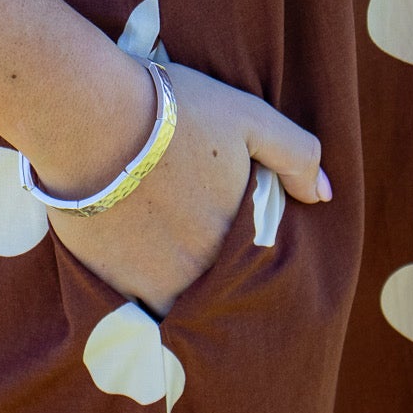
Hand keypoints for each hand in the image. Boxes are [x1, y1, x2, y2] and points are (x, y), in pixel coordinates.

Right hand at [44, 61, 329, 318]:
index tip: (232, 237)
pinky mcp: (107, 280)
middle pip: (214, 287)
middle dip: (212, 274)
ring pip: (174, 299)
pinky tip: (127, 254)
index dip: (247, 257)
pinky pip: (130, 299)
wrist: (89, 117)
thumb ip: (296, 156)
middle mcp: (200, 272)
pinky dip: (134, 283)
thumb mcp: (249, 118)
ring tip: (162, 253)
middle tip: (194, 245)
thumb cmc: (173, 113)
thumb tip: (323, 195)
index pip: (254, 267)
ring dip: (173, 284)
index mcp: (238, 238)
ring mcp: (150, 282)